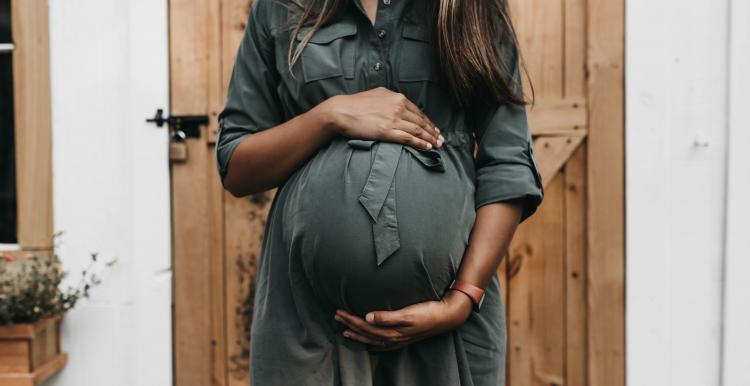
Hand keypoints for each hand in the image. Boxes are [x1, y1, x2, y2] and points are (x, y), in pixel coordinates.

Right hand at [318, 87, 443, 150]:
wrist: (340, 111)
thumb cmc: (355, 105)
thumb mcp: (376, 95)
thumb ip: (389, 99)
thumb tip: (397, 102)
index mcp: (396, 97)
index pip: (417, 111)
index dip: (428, 121)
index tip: (434, 128)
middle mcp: (397, 106)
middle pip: (420, 121)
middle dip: (433, 131)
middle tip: (442, 139)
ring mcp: (393, 119)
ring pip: (417, 130)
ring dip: (430, 138)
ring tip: (438, 145)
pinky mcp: (387, 131)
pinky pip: (408, 138)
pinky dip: (420, 143)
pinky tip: (427, 147)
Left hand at [334, 289, 473, 350]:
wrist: (446, 316)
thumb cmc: (427, 311)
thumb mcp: (408, 313)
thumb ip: (387, 316)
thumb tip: (367, 317)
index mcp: (392, 331)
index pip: (365, 326)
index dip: (350, 319)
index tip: (339, 312)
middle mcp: (393, 338)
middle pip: (366, 333)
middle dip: (350, 325)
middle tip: (336, 317)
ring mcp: (399, 340)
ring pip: (372, 340)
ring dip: (358, 335)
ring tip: (345, 331)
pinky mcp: (404, 338)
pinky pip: (383, 345)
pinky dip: (373, 344)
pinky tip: (369, 344)